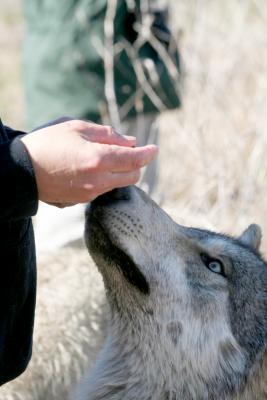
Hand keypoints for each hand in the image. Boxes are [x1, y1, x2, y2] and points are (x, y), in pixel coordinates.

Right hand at [21, 119, 157, 205]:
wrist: (20, 171)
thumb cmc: (47, 143)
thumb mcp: (76, 127)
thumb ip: (107, 134)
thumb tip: (130, 141)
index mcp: (98, 159)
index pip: (135, 160)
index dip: (148, 154)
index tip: (154, 149)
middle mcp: (98, 180)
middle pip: (133, 175)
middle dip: (137, 163)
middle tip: (130, 151)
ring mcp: (91, 193)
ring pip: (118, 183)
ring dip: (120, 171)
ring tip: (104, 156)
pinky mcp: (82, 200)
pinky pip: (103, 189)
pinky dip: (106, 179)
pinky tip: (90, 169)